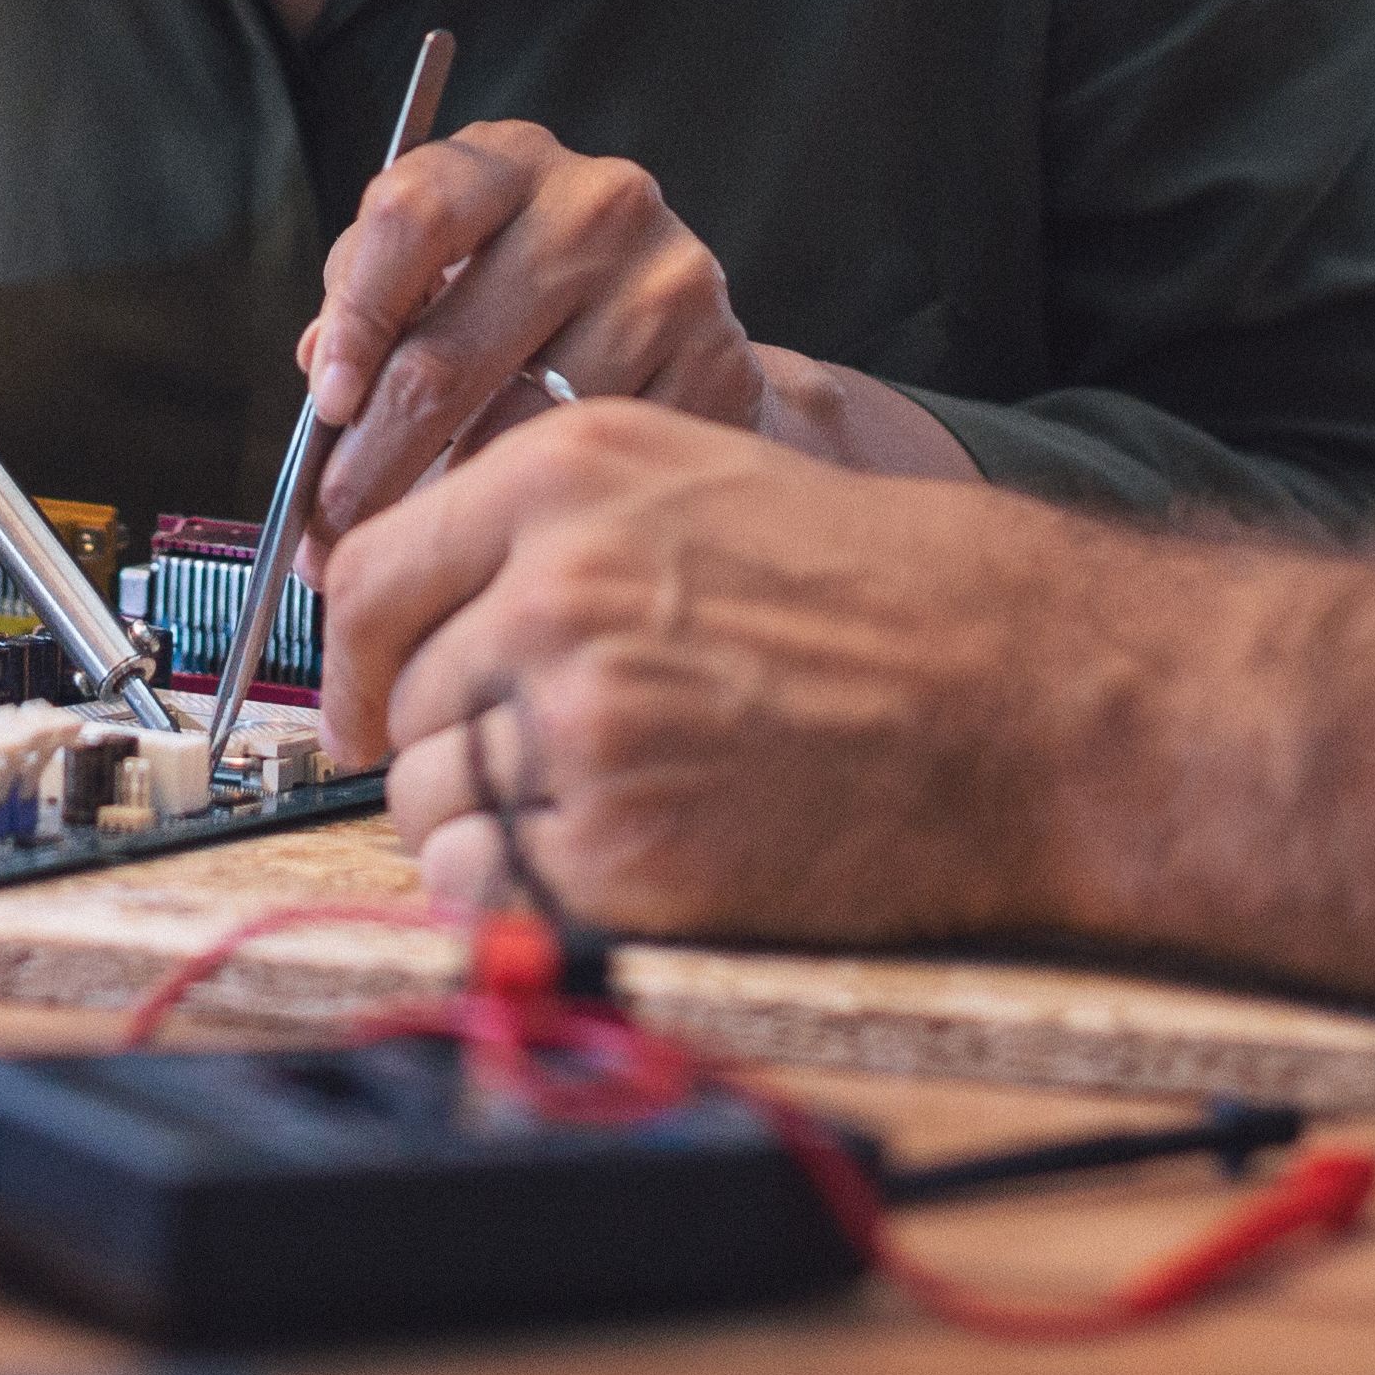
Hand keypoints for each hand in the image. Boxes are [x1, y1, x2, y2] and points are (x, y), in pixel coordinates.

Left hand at [297, 123, 765, 541]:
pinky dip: (544, 516)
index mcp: (508, 163)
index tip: (327, 404)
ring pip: (516, 429)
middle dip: (371, 460)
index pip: (409, 215)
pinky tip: (517, 538)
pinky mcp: (718, 361)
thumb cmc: (534, 313)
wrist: (689, 345)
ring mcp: (667, 280)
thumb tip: (326, 378)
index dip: (355, 318)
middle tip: (332, 530)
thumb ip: (377, 308)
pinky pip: (597, 467)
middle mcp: (595, 202)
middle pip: (446, 349)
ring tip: (411, 552)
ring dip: (447, 509)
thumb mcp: (450, 275)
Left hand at [317, 401, 1146, 942]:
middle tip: (538, 765)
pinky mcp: (618, 848)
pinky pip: (480, 890)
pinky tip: (607, 864)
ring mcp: (580, 723)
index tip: (368, 699)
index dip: (354, 656)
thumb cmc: (878, 592)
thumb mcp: (694, 480)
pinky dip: (514, 897)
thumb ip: (543, 527)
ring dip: (481, 823)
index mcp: (562, 477)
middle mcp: (552, 590)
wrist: (1019, 692)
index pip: (362, 574)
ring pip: (426, 801)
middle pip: (394, 699)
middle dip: (442, 743)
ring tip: (597, 808)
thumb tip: (407, 604)